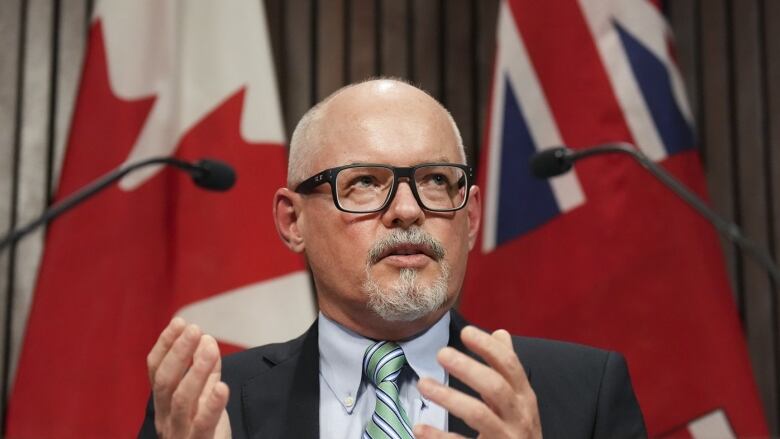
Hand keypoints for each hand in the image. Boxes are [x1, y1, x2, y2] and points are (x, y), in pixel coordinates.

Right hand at [146, 317, 231, 437]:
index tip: (179, 322)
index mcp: (163, 404)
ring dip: (195, 370)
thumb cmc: (203, 432)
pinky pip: (202, 424)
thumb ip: (205, 372)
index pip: (155, 371)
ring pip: (181, 399)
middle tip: (194, 329)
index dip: (165, 345)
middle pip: (164, 382)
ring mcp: (180, 432)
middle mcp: (166, 418)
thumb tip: (206, 339)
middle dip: (178, 352)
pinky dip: (212, 405)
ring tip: (209, 346)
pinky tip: (222, 386)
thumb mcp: (203, 398)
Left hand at [415, 326, 540, 437]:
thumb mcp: (518, 398)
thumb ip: (507, 368)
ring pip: (479, 415)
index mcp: (524, 396)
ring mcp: (506, 437)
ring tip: (423, 384)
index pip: (509, 365)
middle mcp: (519, 415)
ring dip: (450, 397)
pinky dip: (439, 437)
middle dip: (468, 368)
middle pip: (495, 387)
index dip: (488, 347)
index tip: (466, 332)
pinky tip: (419, 428)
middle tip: (441, 354)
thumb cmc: (518, 428)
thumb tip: (500, 333)